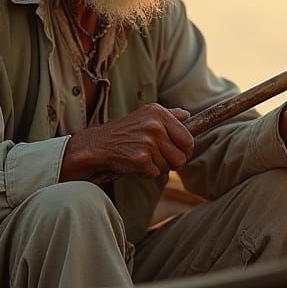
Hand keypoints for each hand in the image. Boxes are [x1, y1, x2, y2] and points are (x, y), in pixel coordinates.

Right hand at [60, 104, 194, 182]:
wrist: (98, 144)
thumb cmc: (124, 132)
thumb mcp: (145, 115)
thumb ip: (169, 115)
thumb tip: (187, 115)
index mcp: (159, 113)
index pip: (188, 139)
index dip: (185, 150)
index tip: (178, 152)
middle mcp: (155, 126)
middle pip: (181, 157)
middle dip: (172, 162)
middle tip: (158, 158)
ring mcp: (148, 142)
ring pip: (169, 167)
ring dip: (157, 167)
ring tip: (143, 157)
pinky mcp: (140, 159)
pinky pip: (155, 173)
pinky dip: (146, 172)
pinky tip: (135, 163)